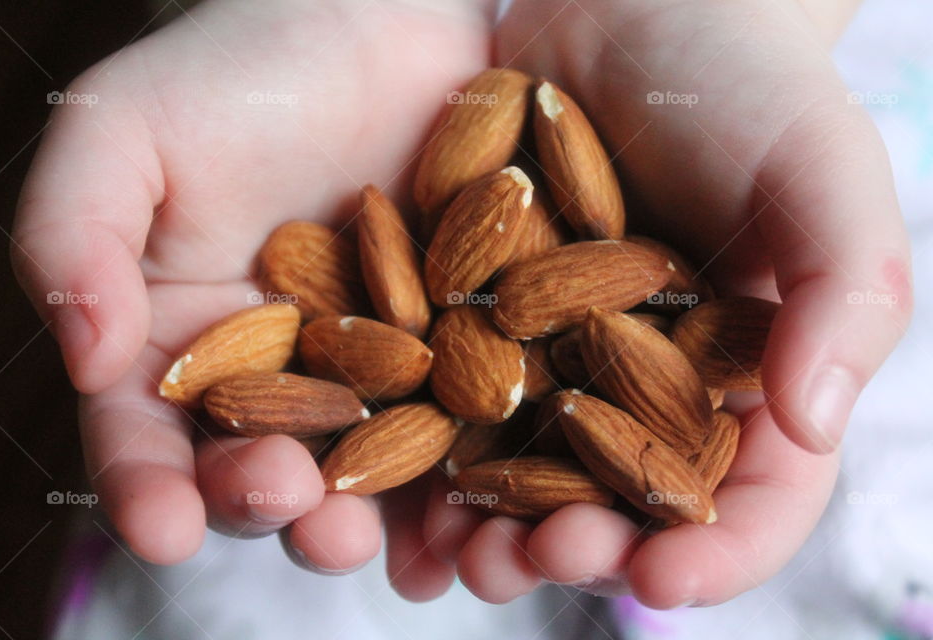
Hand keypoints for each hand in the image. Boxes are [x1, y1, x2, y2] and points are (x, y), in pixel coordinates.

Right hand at [10, 0, 493, 584]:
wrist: (368, 21)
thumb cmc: (236, 68)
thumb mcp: (126, 132)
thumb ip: (75, 235)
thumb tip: (84, 357)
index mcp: (183, 341)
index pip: (148, 434)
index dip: (148, 486)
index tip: (161, 524)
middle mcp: (274, 372)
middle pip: (259, 462)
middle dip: (265, 500)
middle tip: (286, 503)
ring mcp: (369, 369)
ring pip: (359, 466)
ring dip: (361, 513)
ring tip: (361, 531)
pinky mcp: (451, 348)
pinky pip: (454, 422)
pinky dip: (453, 474)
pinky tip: (460, 510)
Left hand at [421, 0, 911, 606]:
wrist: (630, 10)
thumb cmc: (745, 84)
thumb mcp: (820, 171)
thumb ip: (842, 292)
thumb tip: (813, 421)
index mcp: (747, 375)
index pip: (753, 496)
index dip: (717, 554)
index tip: (663, 581)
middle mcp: (651, 385)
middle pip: (623, 504)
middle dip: (581, 549)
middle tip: (532, 563)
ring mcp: (560, 358)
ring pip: (529, 471)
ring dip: (492, 524)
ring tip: (456, 550)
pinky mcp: (481, 319)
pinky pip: (452, 398)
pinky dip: (427, 446)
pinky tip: (396, 484)